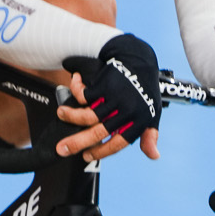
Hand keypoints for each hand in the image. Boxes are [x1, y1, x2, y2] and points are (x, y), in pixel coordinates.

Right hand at [56, 34, 162, 163]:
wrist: (138, 59)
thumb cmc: (144, 88)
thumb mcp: (152, 112)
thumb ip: (150, 135)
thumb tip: (154, 156)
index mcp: (138, 122)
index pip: (117, 144)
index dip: (100, 152)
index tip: (86, 156)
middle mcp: (125, 112)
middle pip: (97, 133)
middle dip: (76, 143)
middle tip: (61, 149)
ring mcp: (114, 99)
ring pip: (86, 115)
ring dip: (70, 116)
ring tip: (61, 114)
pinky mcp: (104, 86)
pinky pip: (83, 96)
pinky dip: (75, 91)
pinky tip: (74, 85)